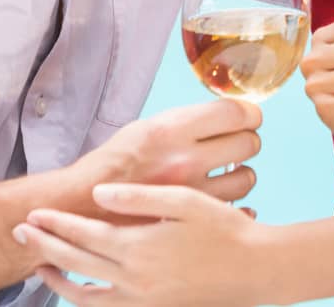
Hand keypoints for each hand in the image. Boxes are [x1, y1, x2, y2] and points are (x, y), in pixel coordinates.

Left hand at [17, 184, 266, 306]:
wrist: (257, 271)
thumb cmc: (224, 230)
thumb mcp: (185, 202)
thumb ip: (139, 197)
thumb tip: (98, 195)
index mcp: (139, 248)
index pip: (84, 235)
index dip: (56, 223)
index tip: (32, 213)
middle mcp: (134, 279)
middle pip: (76, 264)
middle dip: (45, 246)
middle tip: (20, 232)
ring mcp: (143, 300)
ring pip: (86, 297)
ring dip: (59, 282)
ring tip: (41, 268)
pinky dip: (87, 301)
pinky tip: (81, 289)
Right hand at [75, 98, 262, 207]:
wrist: (84, 206)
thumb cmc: (116, 164)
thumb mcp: (146, 127)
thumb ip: (187, 122)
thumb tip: (226, 115)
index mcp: (173, 129)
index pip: (236, 112)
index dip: (248, 113)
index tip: (247, 117)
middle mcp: (186, 158)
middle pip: (249, 143)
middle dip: (247, 140)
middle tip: (236, 143)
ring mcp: (193, 192)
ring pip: (247, 177)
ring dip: (242, 172)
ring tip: (227, 172)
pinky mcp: (193, 219)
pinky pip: (236, 206)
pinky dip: (235, 201)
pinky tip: (222, 196)